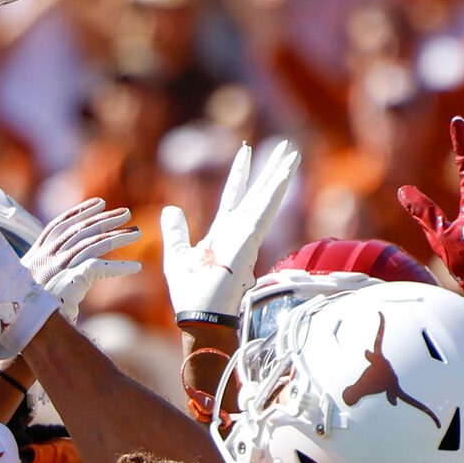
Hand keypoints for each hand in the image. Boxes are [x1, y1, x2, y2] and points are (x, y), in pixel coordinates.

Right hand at [18, 199, 141, 318]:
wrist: (22, 326)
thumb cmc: (28, 312)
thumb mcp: (32, 285)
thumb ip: (47, 272)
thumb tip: (66, 268)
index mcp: (36, 254)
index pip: (59, 225)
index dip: (80, 212)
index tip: (99, 204)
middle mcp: (47, 256)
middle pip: (80, 230)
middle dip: (104, 219)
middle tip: (126, 212)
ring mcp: (58, 267)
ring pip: (93, 244)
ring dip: (117, 236)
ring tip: (137, 232)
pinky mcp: (70, 280)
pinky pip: (100, 267)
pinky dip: (119, 267)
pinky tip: (136, 267)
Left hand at [159, 139, 298, 323]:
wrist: (200, 315)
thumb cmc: (191, 292)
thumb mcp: (176, 255)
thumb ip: (175, 232)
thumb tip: (171, 208)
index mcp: (223, 231)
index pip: (233, 195)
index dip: (240, 173)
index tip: (245, 151)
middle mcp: (238, 230)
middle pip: (257, 193)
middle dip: (270, 170)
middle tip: (284, 147)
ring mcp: (246, 235)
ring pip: (265, 199)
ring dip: (279, 176)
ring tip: (292, 153)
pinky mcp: (249, 241)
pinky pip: (263, 212)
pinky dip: (274, 194)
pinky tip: (283, 175)